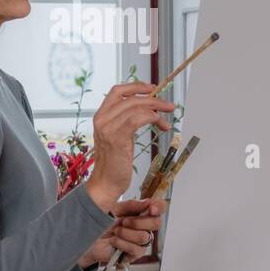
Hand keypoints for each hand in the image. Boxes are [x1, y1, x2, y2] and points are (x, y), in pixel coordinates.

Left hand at [78, 198, 166, 267]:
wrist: (87, 238)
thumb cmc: (100, 223)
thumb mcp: (115, 209)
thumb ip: (132, 205)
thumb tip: (147, 202)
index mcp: (140, 213)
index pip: (159, 208)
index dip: (158, 207)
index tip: (151, 208)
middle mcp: (142, 226)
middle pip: (156, 223)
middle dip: (139, 222)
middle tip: (124, 221)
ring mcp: (139, 240)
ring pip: (144, 237)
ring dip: (127, 233)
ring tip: (116, 232)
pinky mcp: (134, 253)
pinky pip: (136, 249)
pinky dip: (122, 243)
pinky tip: (115, 241)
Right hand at [84, 81, 176, 212]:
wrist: (106, 184)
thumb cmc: (114, 163)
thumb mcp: (119, 136)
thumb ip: (127, 122)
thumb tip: (148, 111)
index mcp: (101, 116)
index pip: (117, 91)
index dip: (136, 86)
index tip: (152, 88)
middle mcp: (102, 119)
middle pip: (131, 98)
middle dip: (153, 99)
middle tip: (169, 106)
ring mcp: (108, 127)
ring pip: (136, 107)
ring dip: (156, 110)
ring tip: (167, 120)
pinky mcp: (117, 137)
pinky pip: (137, 119)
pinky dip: (152, 118)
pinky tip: (160, 125)